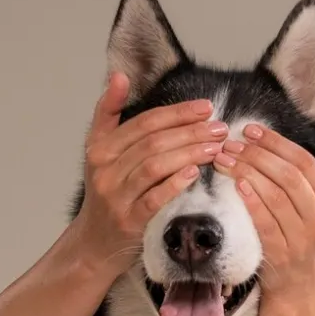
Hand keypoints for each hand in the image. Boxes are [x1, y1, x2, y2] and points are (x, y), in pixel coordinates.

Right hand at [71, 72, 228, 273]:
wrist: (94, 240)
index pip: (145, 123)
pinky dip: (175, 183)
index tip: (207, 107)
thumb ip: (109, 112)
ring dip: (189, 153)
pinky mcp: (128, 221)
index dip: (177, 113)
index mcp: (100, 148)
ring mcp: (116, 197)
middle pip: (153, 142)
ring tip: (215, 147)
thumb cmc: (106, 190)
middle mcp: (105, 170)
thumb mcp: (99, 149)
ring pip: (155, 166)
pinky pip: (154, 198)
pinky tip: (195, 172)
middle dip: (190, 132)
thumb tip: (119, 75)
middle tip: (219, 128)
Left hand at [214, 119, 314, 297]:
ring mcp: (303, 238)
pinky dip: (251, 201)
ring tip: (225, 159)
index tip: (251, 129)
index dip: (276, 143)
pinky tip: (236, 184)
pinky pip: (265, 222)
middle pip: (289, 177)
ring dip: (247, 173)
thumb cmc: (311, 229)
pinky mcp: (282, 254)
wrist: (300, 281)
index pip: (305, 162)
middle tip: (231, 142)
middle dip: (257, 155)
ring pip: (276, 196)